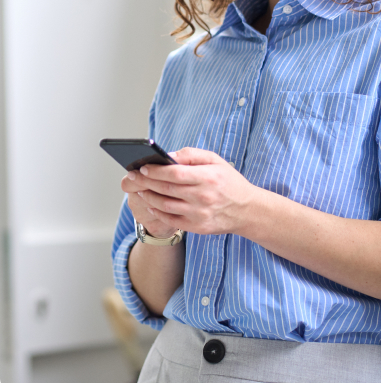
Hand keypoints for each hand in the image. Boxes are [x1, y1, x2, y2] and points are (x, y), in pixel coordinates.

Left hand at [120, 147, 258, 236]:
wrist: (246, 210)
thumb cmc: (229, 181)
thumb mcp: (216, 160)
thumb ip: (192, 155)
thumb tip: (168, 156)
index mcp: (208, 177)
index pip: (175, 173)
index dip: (156, 170)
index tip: (143, 167)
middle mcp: (203, 196)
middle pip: (166, 189)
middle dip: (146, 182)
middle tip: (133, 176)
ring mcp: (199, 214)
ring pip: (165, 205)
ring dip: (149, 196)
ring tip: (141, 189)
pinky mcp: (197, 227)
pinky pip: (171, 219)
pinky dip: (158, 211)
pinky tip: (151, 203)